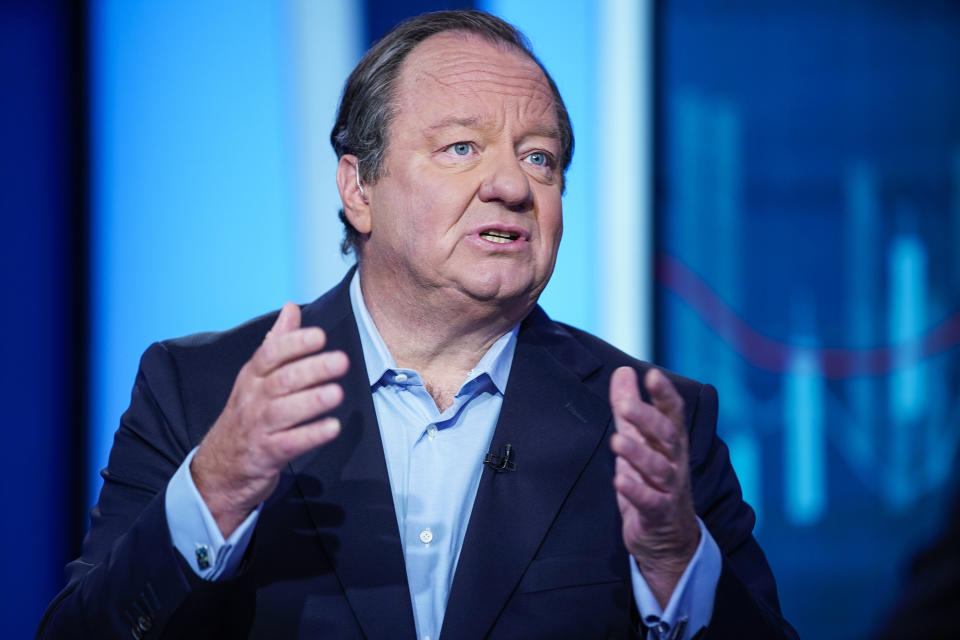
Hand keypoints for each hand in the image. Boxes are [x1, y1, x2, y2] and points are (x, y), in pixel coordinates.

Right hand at [191, 302, 348, 536]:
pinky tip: (332, 428)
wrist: (218, 469)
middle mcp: (254, 399)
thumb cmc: (246, 415)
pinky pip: (289, 444)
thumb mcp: (255, 378)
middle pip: (282, 380)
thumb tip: (291, 308)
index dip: (295, 344)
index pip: (271, 354)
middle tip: (341, 360)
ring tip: (337, 393)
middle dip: (312, 369)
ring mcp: (258, 427)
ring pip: (285, 411)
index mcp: (252, 376)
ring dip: (312, 401)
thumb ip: (277, 342)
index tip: (319, 336)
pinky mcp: (266, 455)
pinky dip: (311, 435)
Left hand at [609, 366, 699, 607]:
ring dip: (638, 454)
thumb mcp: (638, 441)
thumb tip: (623, 372)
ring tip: (617, 441)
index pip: (673, 414)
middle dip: (648, 419)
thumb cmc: (652, 481)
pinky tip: (620, 480)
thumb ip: (629, 408)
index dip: (664, 394)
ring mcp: (670, 489)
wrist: (667, 540)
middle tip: (624, 405)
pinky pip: (650, 501)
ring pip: (659, 468)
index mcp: (671, 443)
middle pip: (667, 437)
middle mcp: (675, 463)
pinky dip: (636, 491)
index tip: (652, 375)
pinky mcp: (659, 514)